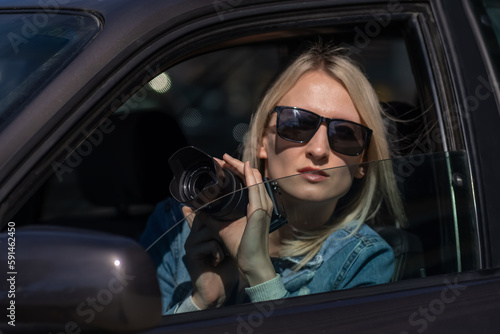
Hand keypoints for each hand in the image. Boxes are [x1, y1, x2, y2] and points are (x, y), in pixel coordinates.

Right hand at [182, 206, 238, 308]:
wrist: (217, 290)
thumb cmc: (226, 267)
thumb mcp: (229, 245)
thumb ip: (228, 231)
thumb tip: (238, 213)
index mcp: (202, 231)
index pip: (206, 212)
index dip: (217, 212)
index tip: (224, 212)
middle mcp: (194, 235)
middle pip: (208, 218)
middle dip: (222, 227)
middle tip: (229, 239)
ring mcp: (191, 243)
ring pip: (211, 230)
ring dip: (223, 241)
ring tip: (225, 252)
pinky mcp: (191, 253)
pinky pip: (210, 244)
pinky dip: (219, 253)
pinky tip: (218, 261)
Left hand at [210, 155, 276, 285]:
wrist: (250, 262)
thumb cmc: (240, 246)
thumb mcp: (222, 226)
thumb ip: (212, 216)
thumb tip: (199, 208)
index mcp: (255, 205)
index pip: (247, 182)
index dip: (235, 171)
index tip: (221, 164)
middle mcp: (261, 203)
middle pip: (250, 176)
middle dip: (235, 165)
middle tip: (221, 157)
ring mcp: (262, 205)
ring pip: (253, 178)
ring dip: (239, 167)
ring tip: (226, 159)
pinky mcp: (259, 210)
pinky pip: (255, 188)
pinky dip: (249, 176)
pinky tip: (243, 167)